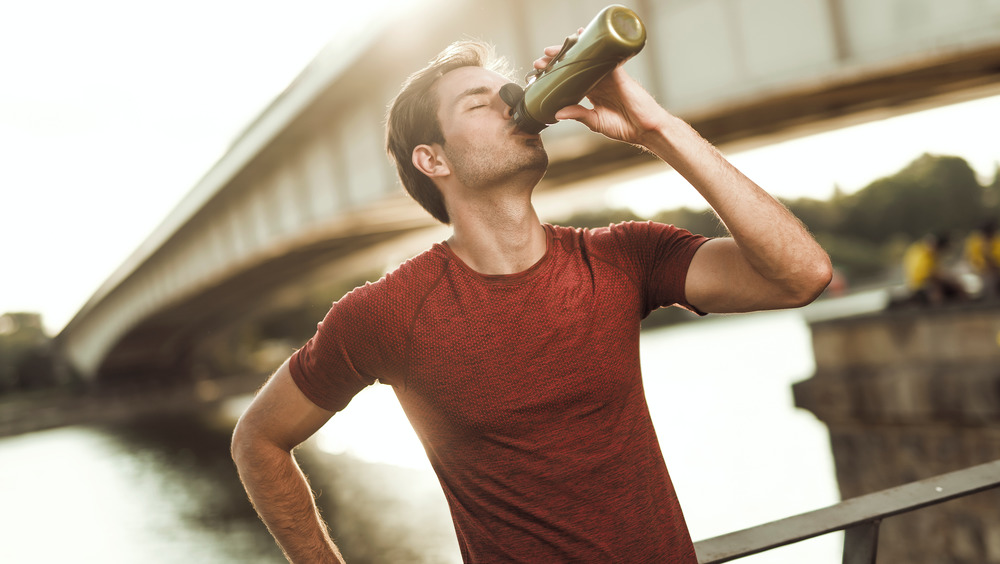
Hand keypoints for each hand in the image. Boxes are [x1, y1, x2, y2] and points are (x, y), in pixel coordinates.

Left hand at [532, 39, 668, 146]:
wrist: (645, 129)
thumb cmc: (624, 127)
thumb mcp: (596, 122)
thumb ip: (578, 115)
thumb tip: (557, 113)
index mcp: (594, 93)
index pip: (571, 79)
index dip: (557, 75)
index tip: (540, 73)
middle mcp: (600, 82)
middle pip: (576, 66)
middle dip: (558, 62)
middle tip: (540, 60)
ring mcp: (609, 76)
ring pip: (587, 59)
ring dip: (570, 53)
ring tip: (552, 51)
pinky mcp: (619, 74)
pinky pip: (605, 58)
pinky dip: (595, 48)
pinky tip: (583, 39)